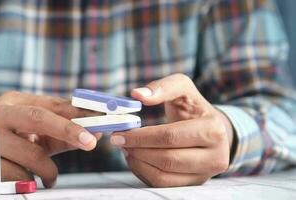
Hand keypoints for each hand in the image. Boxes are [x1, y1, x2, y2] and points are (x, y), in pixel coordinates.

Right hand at [0, 91, 100, 187]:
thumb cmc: (4, 141)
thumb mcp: (31, 134)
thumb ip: (59, 134)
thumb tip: (93, 135)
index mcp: (16, 102)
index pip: (53, 104)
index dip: (79, 113)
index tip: (101, 120)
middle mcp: (1, 113)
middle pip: (40, 117)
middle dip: (69, 129)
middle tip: (90, 142)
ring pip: (32, 153)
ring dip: (48, 170)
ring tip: (50, 178)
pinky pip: (18, 174)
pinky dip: (30, 180)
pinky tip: (28, 180)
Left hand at [110, 74, 233, 186]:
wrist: (210, 129)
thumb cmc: (193, 107)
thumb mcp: (183, 88)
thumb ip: (162, 87)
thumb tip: (137, 95)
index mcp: (213, 130)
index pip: (170, 137)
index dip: (142, 136)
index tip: (120, 133)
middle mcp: (215, 156)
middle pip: (167, 159)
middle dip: (137, 150)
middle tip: (119, 141)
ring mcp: (205, 174)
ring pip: (164, 176)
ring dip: (138, 162)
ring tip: (127, 148)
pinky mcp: (194, 184)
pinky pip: (163, 184)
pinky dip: (144, 172)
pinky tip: (136, 158)